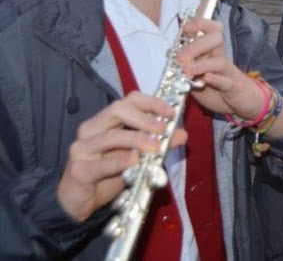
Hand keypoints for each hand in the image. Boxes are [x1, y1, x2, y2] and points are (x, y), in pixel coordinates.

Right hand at [57, 91, 187, 221]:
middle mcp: (91, 128)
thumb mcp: (137, 156)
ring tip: (156, 146)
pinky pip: (102, 163)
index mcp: (106, 120)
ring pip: (110, 136)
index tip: (171, 112)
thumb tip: (182, 134)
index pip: (128, 101)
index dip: (151, 102)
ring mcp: (82, 148)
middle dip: (144, 118)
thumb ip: (158, 144)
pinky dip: (120, 161)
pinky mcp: (79, 170)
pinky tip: (135, 161)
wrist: (80, 201)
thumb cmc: (108, 174)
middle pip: (117, 110)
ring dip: (136, 139)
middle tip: (163, 129)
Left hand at [174, 16, 264, 118]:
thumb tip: (170, 58)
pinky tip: (207, 78)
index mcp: (212, 51)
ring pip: (219, 62)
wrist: (240, 100)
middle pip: (216, 40)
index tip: (186, 28)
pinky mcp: (232, 87)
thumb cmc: (216, 85)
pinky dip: (216, 79)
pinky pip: (226, 81)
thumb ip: (187, 66)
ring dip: (202, 65)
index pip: (212, 29)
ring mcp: (227, 72)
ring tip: (187, 71)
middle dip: (197, 45)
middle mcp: (220, 57)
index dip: (200, 24)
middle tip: (181, 58)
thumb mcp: (198, 74)